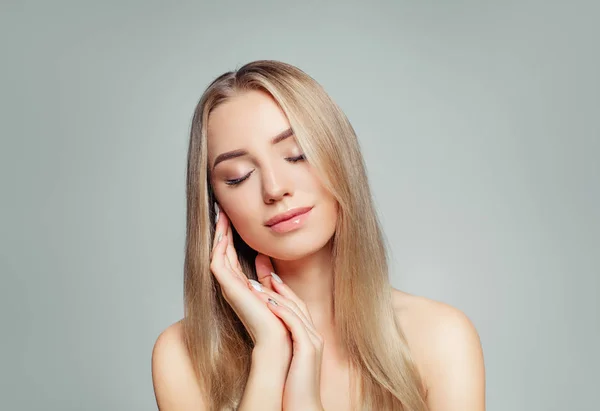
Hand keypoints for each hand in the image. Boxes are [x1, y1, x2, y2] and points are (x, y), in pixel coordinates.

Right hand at [209, 205, 291, 355]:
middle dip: (222, 231)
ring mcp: (229, 288)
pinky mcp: (229, 289)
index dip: (232, 237)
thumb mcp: (277, 292)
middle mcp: (234, 286)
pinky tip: (222, 233)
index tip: (232, 219)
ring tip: (221, 215)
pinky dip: (219, 247)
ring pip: (218, 254)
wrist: (280, 341)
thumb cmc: (282, 321)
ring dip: (219, 234)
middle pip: (223, 252)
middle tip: (222, 210)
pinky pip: (218, 263)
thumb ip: (268, 276)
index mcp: (243, 287)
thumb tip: (262, 257)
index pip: (233, 257)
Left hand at [248, 256, 324, 410]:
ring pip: (294, 308)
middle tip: (260, 259)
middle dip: (276, 279)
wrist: (304, 409)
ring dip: (274, 292)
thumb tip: (266, 332)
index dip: (277, 285)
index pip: (292, 304)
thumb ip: (279, 343)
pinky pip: (295, 323)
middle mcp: (312, 334)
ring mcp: (312, 340)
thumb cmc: (293, 389)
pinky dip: (281, 309)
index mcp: (306, 336)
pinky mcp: (308, 349)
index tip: (263, 270)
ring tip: (255, 280)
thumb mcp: (285, 360)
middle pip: (294, 299)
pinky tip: (268, 300)